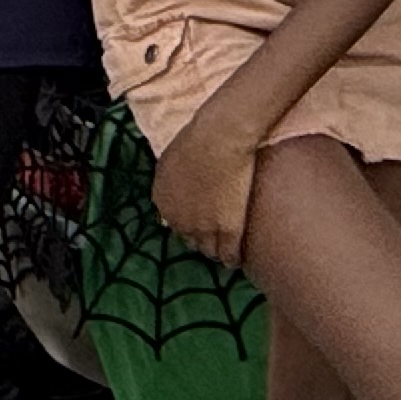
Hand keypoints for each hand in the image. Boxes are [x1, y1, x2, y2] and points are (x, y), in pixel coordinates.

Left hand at [152, 103, 260, 265]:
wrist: (219, 140)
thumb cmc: (196, 139)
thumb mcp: (170, 159)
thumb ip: (168, 180)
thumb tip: (174, 188)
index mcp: (163, 202)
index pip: (174, 222)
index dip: (188, 222)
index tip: (199, 222)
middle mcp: (179, 221)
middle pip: (189, 239)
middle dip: (199, 238)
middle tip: (212, 237)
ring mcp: (204, 228)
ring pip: (209, 250)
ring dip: (215, 251)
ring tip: (224, 252)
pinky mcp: (228, 230)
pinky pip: (229, 254)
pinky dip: (233, 259)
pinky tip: (237, 260)